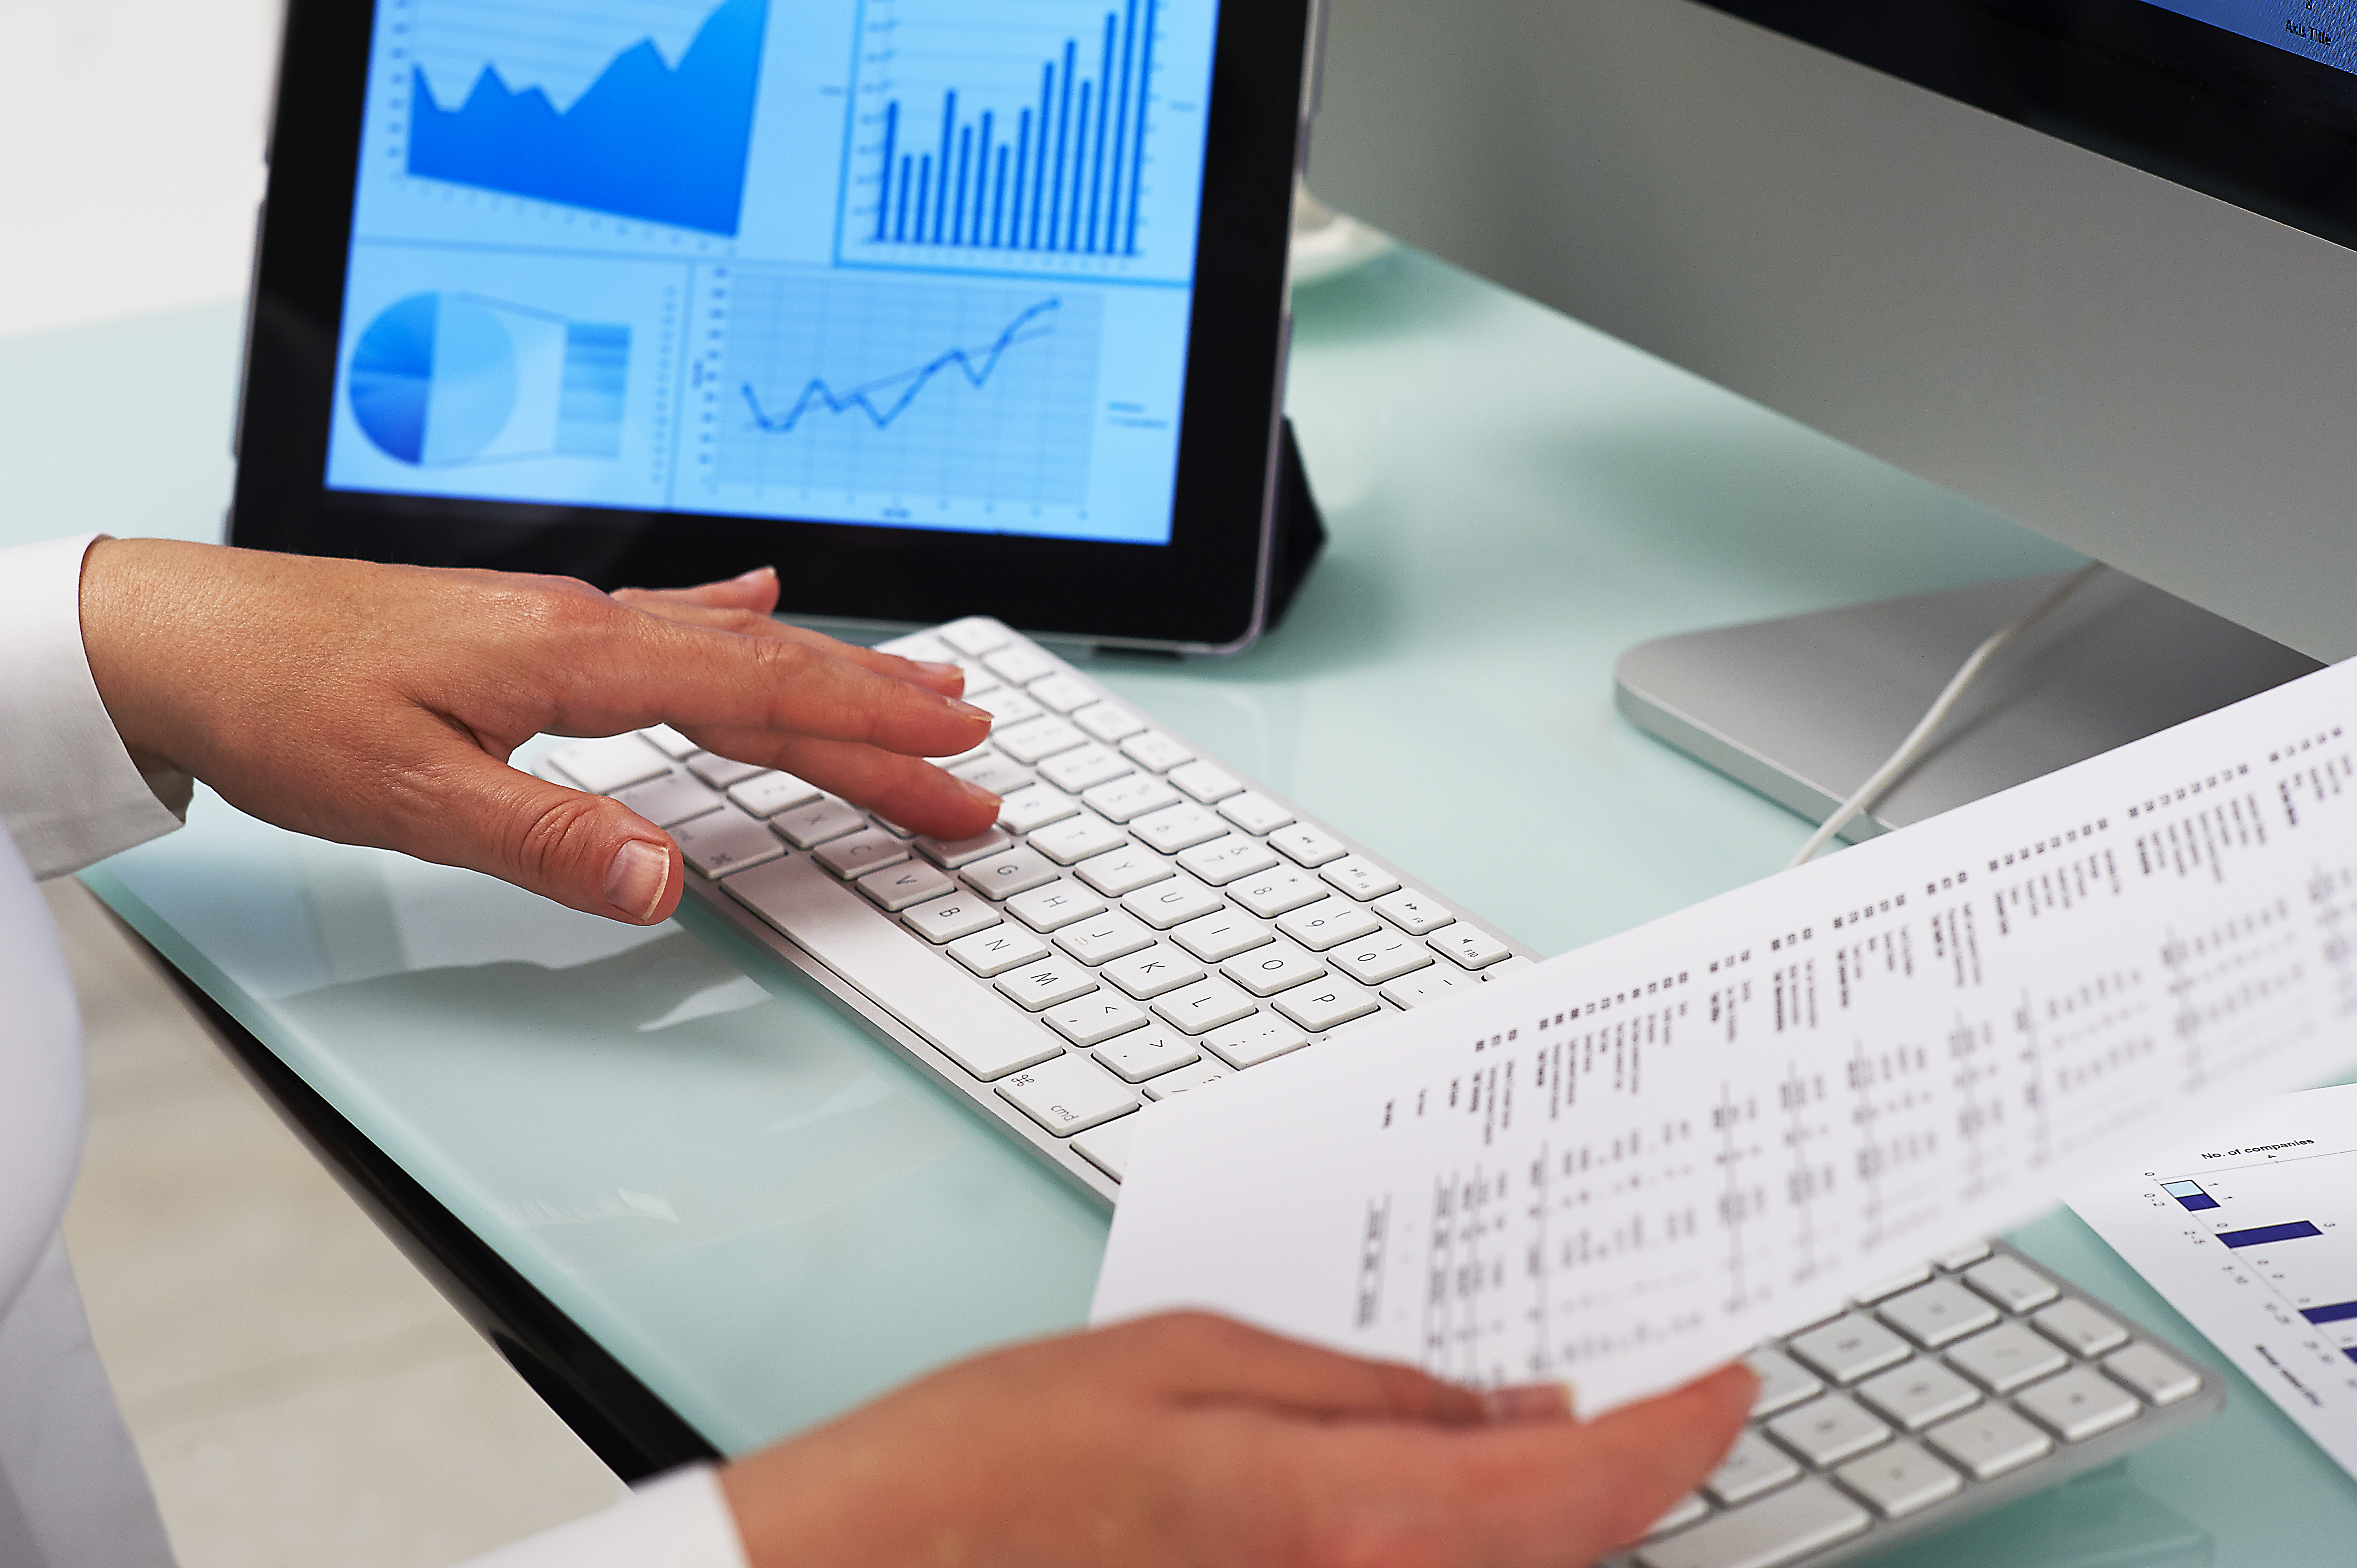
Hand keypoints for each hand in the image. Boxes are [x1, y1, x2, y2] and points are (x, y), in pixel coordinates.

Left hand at [77, 539, 1000, 923]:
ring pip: (731, 650)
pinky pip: (667, 623)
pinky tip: (762, 600)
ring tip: (914, 697)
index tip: (955, 750)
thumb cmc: (281, 707)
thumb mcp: (409, 797)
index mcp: (574, 660)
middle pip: (769, 674)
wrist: (180, 634)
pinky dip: (733, 621)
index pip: (756, 694)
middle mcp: (586, 627)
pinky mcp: (530, 633)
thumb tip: (667, 879)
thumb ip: (549, 837)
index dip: (866, 727)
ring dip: (828, 680)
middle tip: (974, 762)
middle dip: (881, 723)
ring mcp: (562, 623)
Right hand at [719, 1312, 1755, 1567]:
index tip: (1732, 1373)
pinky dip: (1479, 1542)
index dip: (1686, 1424)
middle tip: (1661, 1377)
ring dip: (1564, 1512)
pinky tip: (1453, 1480)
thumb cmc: (1003, 1467)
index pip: (1586, 1480)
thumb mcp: (1189, 1359)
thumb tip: (1500, 1400)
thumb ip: (1364, 1389)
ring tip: (1566, 1418)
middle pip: (1572, 1549)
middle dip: (1637, 1467)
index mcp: (1348, 1518)